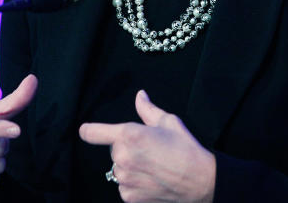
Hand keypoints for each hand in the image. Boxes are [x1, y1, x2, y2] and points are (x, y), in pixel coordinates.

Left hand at [79, 90, 215, 202]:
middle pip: (113, 150)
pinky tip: (151, 180)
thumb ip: (148, 109)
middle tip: (148, 150)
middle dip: (126, 148)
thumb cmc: (186, 150)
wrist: (201, 182)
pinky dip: (133, 183)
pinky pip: (124, 186)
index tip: (86, 131)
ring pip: (118, 168)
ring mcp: (125, 179)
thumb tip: (140, 96)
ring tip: (153, 166)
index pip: (93, 133)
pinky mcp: (129, 196)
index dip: (88, 130)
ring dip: (129, 166)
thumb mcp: (169, 122)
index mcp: (129, 135)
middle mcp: (123, 157)